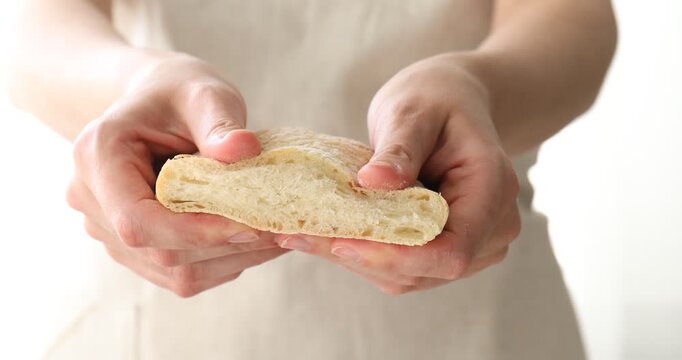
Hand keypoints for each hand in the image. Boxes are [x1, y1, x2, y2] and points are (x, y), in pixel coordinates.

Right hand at [67, 55, 287, 296]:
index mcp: (99, 156)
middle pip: (160, 251)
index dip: (196, 232)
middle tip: (281, 229)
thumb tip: (244, 149)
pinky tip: (254, 238)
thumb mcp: (203, 92)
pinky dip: (223, 261)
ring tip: (276, 234)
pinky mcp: (135, 247)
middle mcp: (92, 200)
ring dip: (232, 258)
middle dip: (226, 246)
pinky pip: (180, 272)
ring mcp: (109, 229)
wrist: (157, 102)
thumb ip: (219, 122)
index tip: (251, 223)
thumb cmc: (178, 92)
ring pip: (174, 271)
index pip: (138, 220)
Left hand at [275, 53, 519, 293]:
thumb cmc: (438, 99)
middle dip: (363, 257)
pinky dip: (365, 253)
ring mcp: (474, 243)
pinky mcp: (447, 247)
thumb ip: (400, 148)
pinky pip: (405, 266)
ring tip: (301, 235)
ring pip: (412, 275)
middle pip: (427, 268)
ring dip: (357, 259)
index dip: (398, 256)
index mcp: (492, 187)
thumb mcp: (415, 111)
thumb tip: (373, 182)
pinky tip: (326, 234)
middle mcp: (493, 226)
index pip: (452, 249)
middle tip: (298, 237)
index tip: (342, 241)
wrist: (454, 103)